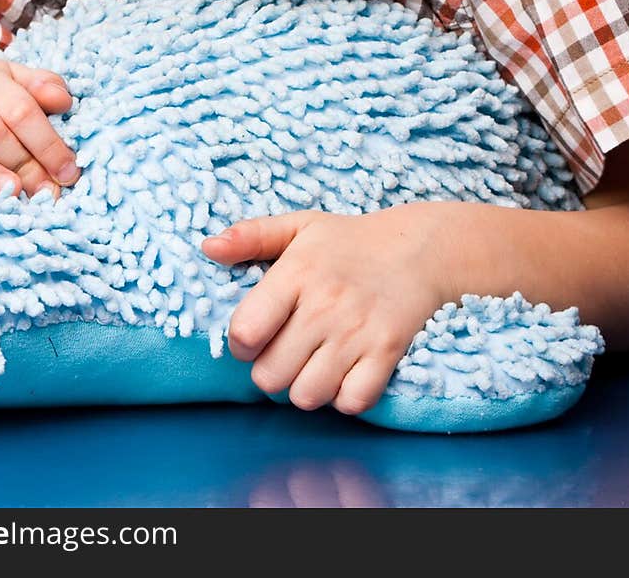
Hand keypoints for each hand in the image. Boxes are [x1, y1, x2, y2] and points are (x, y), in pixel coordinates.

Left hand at [201, 203, 453, 415]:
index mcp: (297, 271)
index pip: (246, 332)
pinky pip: (351, 402)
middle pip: (270, 376)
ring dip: (306, 386)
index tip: (255, 336)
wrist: (420, 248)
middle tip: (287, 351)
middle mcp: (325, 304)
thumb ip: (251, 235)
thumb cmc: (349, 241)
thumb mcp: (300, 226)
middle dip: (271, 370)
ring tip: (314, 362)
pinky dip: (345, 396)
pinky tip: (345, 372)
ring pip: (307, 396)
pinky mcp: (387, 352)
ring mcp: (358, 331)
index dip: (241, 344)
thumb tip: (207, 247)